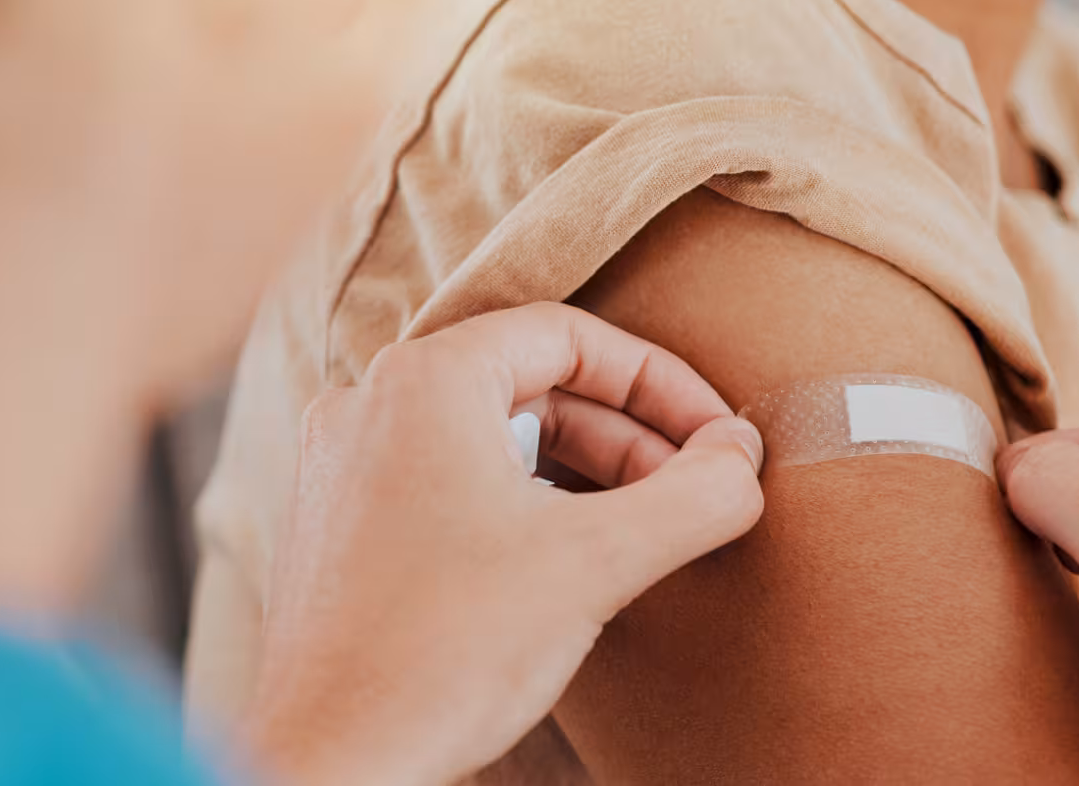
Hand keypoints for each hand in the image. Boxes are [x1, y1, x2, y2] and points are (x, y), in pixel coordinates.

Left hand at [240, 302, 764, 785]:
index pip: (567, 335)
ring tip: (644, 531)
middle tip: (695, 491)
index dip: (661, 382)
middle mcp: (369, 405)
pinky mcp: (340, 525)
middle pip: (529, 383)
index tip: (717, 440)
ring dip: (578, 473)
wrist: (337, 759)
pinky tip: (565, 562)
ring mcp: (345, 465)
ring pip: (488, 436)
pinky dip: (518, 503)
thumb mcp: (597, 563)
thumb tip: (741, 457)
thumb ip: (693, 495)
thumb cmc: (445, 652)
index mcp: (423, 380)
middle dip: (626, 434)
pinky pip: (446, 482)